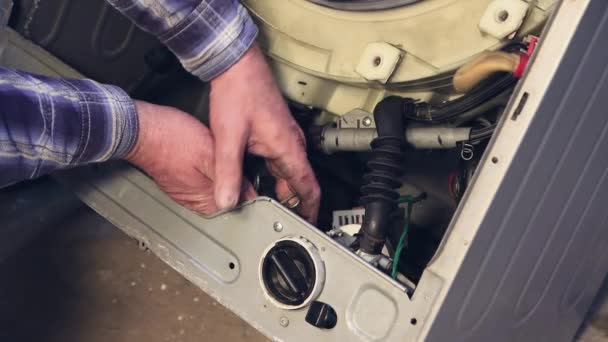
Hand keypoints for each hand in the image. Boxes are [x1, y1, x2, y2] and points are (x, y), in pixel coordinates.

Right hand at [125, 100, 254, 214]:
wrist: (139, 129)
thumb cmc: (171, 139)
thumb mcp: (210, 154)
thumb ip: (231, 178)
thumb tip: (250, 194)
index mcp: (204, 202)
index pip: (236, 204)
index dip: (247, 189)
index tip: (251, 176)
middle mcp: (193, 202)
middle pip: (225, 198)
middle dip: (234, 182)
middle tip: (238, 163)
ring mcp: (183, 192)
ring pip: (213, 188)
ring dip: (220, 175)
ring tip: (222, 158)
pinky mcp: (177, 181)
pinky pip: (199, 180)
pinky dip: (207, 170)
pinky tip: (207, 157)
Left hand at [210, 44, 320, 222]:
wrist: (235, 64)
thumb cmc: (239, 92)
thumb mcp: (229, 137)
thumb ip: (228, 173)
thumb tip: (227, 201)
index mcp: (287, 148)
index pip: (308, 187)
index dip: (310, 210)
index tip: (308, 225)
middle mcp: (290, 143)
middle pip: (297, 182)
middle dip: (291, 204)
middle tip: (279, 222)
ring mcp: (284, 136)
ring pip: (287, 172)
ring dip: (280, 189)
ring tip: (267, 207)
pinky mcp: (274, 131)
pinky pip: (279, 160)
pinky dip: (273, 175)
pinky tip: (257, 180)